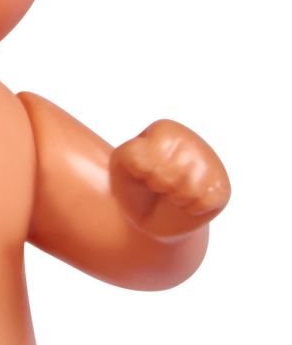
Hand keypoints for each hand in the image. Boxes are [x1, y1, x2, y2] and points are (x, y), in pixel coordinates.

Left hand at [112, 119, 229, 238]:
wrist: (156, 215)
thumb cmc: (137, 187)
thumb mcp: (121, 167)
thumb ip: (131, 154)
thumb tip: (173, 164)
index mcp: (164, 130)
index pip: (142, 158)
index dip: (139, 175)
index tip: (142, 174)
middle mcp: (191, 139)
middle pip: (165, 175)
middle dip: (158, 187)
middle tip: (159, 186)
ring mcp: (210, 162)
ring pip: (186, 189)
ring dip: (174, 199)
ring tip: (173, 193)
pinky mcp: (222, 186)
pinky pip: (204, 202)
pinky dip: (190, 209)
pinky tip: (188, 201)